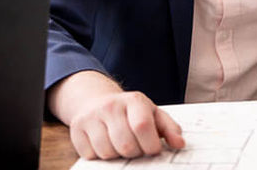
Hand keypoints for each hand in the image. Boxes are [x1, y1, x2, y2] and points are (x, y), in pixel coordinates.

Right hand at [49, 70, 185, 159]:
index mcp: (134, 100)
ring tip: (121, 144)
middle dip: (135, 153)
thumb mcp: (153, 113)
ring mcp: (91, 117)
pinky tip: (106, 144)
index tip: (153, 150)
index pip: (143, 126)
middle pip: (126, 144)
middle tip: (137, 147)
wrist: (97, 102)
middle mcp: (111, 106)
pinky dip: (100, 156)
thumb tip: (180, 144)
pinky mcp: (76, 129)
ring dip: (118, 155)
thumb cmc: (131, 112)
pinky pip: (91, 155)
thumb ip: (169, 128)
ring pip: (108, 152)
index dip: (150, 145)